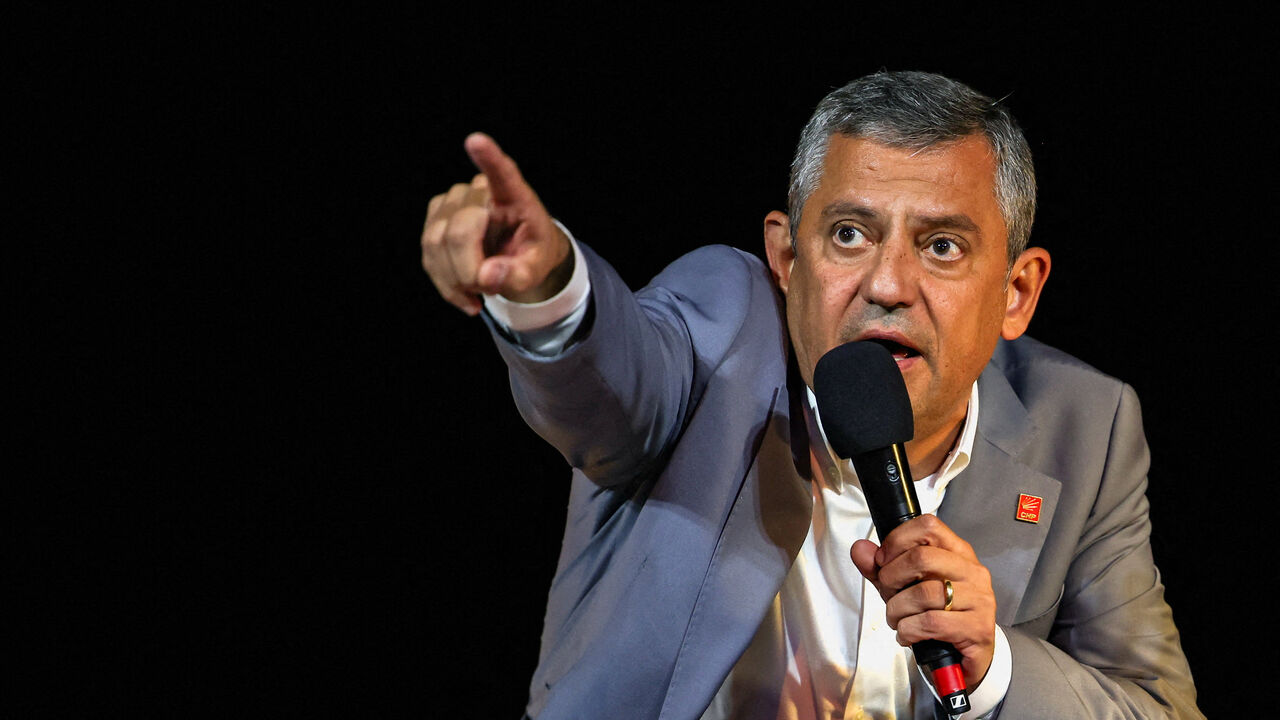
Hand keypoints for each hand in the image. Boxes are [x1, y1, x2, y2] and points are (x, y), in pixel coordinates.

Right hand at [421, 133, 570, 314]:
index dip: (488, 158)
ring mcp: (453, 202)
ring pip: (436, 242)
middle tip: (489, 291)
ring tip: (480, 292)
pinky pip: (428, 254)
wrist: (519, 256)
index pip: (502, 173)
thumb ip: (519, 275)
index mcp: (515, 196)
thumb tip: (487, 277)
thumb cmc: (531, 255)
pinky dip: (444, 282)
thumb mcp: (537, 269)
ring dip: (455, 279)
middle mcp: (479, 191)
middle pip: (459, 230)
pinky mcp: (435, 218)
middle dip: (468, 271)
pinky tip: (464, 294)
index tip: (476, 141)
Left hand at [850, 514, 996, 687]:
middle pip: (922, 558)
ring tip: (896, 619)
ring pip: (924, 593)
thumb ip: (881, 568)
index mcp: (957, 552)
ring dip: (897, 609)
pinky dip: (908, 630)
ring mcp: (979, 599)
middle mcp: (971, 571)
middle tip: (888, 594)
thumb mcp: (904, 587)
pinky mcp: (977, 627)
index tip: (883, 561)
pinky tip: (907, 634)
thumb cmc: (937, 616)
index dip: (897, 541)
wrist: (962, 658)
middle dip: (891, 578)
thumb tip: (860, 549)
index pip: (928, 526)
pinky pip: (931, 622)